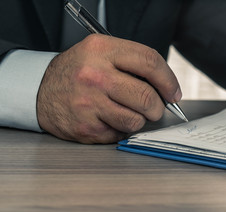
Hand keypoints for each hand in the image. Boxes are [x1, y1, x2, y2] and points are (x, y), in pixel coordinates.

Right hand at [37, 34, 181, 143]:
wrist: (40, 91)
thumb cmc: (78, 72)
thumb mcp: (101, 53)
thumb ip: (133, 63)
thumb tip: (167, 88)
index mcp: (102, 50)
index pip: (150, 62)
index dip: (169, 80)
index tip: (174, 93)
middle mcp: (94, 76)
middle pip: (147, 96)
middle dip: (158, 107)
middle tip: (155, 108)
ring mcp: (88, 104)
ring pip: (136, 120)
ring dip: (139, 119)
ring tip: (126, 112)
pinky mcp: (85, 127)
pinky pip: (120, 134)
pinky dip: (121, 129)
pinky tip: (108, 119)